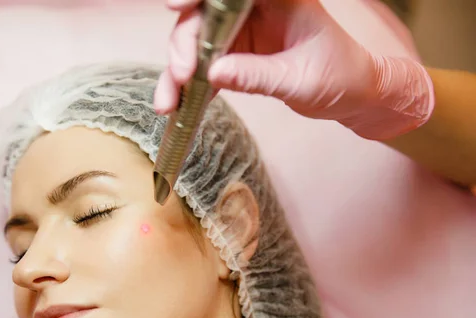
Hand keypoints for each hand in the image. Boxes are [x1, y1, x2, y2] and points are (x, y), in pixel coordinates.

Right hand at [154, 0, 433, 139]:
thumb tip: (212, 74)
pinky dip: (188, 87)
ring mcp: (242, 33)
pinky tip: (175, 105)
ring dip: (177, 72)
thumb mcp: (299, 79)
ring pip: (196, 44)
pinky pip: (204, 67)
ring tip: (167, 102)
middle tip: (181, 76)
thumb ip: (256, 75)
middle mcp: (253, 10)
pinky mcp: (235, 57)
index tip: (175, 7)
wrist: (353, 96)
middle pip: (203, 17)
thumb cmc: (340, 77)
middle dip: (184, 45)